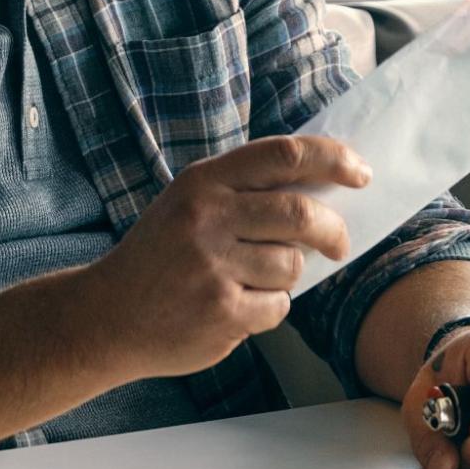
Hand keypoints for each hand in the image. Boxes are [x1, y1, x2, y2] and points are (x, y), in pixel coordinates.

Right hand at [83, 135, 369, 378]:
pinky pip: (277, 307)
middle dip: (333, 231)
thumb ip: (243, 191)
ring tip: (255, 279)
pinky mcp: (222, 312)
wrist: (108, 314)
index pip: (284, 154)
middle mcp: (207, 218)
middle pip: (301, 213)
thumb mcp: (189, 202)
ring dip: (288, 276)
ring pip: (292, 266)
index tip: (360, 172)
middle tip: (338, 243)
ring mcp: (213, 267)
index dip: (333, 159)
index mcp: (203, 182)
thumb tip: (323, 188)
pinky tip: (237, 306)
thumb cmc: (160, 254)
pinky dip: (269, 308)